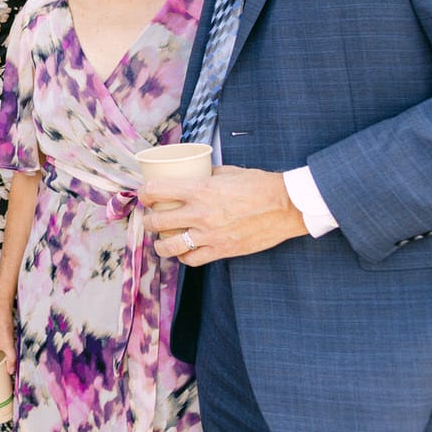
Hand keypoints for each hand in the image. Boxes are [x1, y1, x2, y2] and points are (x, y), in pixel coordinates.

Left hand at [140, 165, 308, 265]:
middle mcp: (200, 213)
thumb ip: (206, 174)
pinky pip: (192, 259)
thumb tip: (191, 174)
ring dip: (160, 243)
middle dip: (148, 219)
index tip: (144, 193)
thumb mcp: (228, 171)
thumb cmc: (259, 185)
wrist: (286, 207)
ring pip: (169, 246)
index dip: (144, 192)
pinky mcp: (221, 250)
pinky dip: (183, 256)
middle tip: (151, 216)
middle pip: (157, 221)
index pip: (156, 190)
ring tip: (160, 240)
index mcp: (200, 189)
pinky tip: (183, 251)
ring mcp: (210, 235)